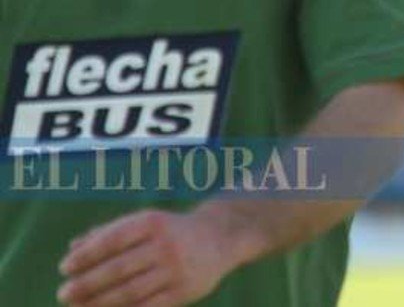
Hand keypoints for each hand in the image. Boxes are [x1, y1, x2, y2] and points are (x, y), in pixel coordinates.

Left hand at [58, 208, 240, 306]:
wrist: (222, 238)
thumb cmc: (171, 230)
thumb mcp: (145, 222)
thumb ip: (109, 232)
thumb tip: (73, 248)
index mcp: (153, 222)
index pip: (113, 239)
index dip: (87, 255)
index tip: (65, 268)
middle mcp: (166, 244)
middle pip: (119, 268)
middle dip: (87, 283)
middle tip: (63, 294)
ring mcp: (177, 269)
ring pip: (131, 291)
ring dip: (99, 303)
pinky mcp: (185, 291)